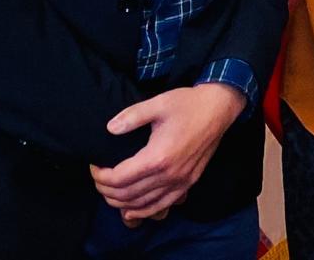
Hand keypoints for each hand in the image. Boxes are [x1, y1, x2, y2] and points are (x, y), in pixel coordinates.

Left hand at [90, 83, 245, 224]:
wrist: (219, 108)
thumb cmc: (188, 104)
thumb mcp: (158, 103)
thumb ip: (132, 116)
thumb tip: (109, 128)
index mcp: (158, 156)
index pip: (119, 179)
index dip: (100, 177)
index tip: (94, 166)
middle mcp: (169, 175)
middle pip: (127, 195)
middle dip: (106, 190)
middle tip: (97, 178)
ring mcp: (180, 182)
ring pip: (142, 204)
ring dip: (120, 202)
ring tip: (109, 191)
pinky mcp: (188, 183)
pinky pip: (162, 205)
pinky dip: (143, 211)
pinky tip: (131, 210)